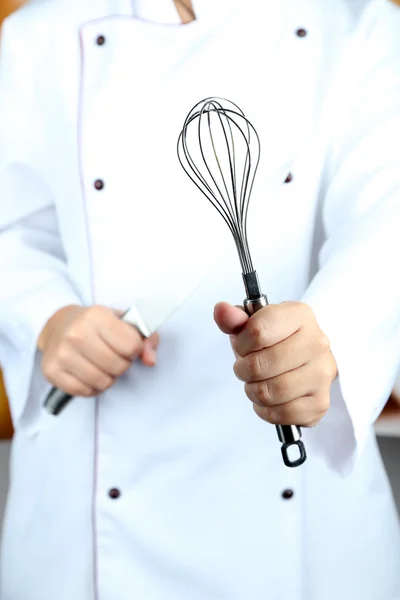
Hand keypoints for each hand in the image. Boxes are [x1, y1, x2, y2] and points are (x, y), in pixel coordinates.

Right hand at [38, 305, 158, 396]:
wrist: (59, 324)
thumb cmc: (97, 325)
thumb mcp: (124, 322)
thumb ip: (147, 339)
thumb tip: (151, 360)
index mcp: (97, 316)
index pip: (132, 346)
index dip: (134, 350)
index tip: (126, 345)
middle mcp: (76, 333)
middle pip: (118, 367)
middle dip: (122, 365)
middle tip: (114, 356)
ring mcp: (62, 354)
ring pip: (103, 382)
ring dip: (108, 378)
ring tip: (103, 365)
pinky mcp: (52, 371)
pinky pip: (85, 392)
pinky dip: (92, 388)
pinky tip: (90, 374)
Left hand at [214, 301, 336, 426]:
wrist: (304, 358)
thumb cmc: (275, 340)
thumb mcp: (253, 323)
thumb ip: (234, 318)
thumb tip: (221, 310)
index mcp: (300, 315)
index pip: (257, 331)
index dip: (241, 343)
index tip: (243, 346)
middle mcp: (317, 343)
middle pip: (261, 365)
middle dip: (243, 370)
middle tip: (246, 369)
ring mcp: (322, 374)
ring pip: (271, 392)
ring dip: (253, 391)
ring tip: (256, 384)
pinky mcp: (320, 402)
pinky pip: (283, 414)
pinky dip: (267, 411)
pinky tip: (269, 400)